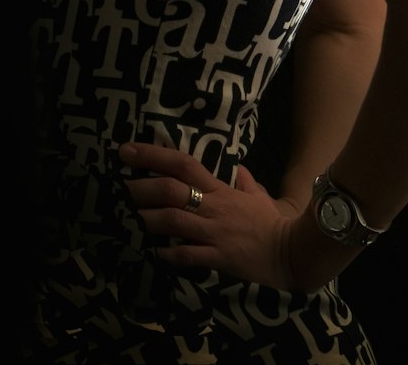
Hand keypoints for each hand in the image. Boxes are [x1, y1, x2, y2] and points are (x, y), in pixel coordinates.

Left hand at [119, 142, 300, 289]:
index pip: (185, 165)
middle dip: (141, 188)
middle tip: (119, 187)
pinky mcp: (217, 257)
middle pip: (172, 191)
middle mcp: (213, 207)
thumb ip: (246, 181)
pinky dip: (167, 254)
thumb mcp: (259, 195)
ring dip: (147, 220)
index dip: (155, 156)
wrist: (289, 250)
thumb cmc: (271, 221)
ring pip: (173, 222)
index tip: (128, 150)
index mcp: (221, 189)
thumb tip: (239, 168)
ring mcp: (214, 232)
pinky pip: (186, 255)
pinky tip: (153, 252)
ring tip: (126, 219)